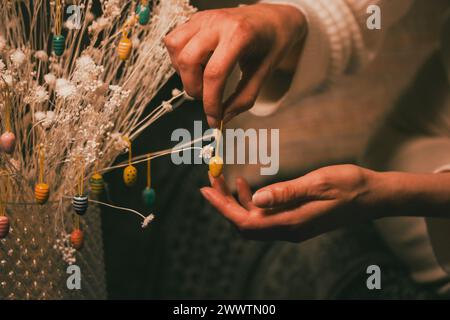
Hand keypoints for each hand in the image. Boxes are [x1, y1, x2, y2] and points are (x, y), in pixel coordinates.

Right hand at [164, 4, 306, 126]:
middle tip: (207, 97)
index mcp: (240, 34)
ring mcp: (204, 18)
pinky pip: (174, 40)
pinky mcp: (195, 19)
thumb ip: (243, 99)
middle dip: (194, 88)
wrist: (273, 19)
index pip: (214, 73)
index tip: (214, 118)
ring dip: (183, 71)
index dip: (210, 102)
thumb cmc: (272, 44)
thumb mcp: (264, 73)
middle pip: (188, 60)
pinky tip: (196, 65)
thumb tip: (222, 119)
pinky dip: (179, 58)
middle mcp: (218, 22)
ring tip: (201, 78)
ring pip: (175, 47)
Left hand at [200, 165, 383, 241]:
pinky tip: (246, 184)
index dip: (222, 207)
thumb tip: (254, 200)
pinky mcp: (294, 220)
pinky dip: (251, 201)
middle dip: (223, 203)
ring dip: (235, 202)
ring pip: (253, 219)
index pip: (246, 222)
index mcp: (291, 223)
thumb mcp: (318, 183)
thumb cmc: (349, 186)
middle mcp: (288, 230)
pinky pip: (265, 215)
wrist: (372, 196)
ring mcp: (291, 226)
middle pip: (245, 223)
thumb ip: (286, 193)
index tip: (205, 190)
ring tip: (223, 178)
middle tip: (210, 179)